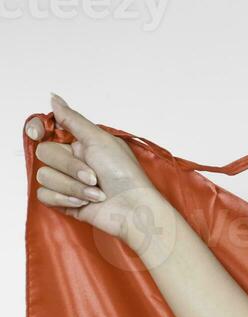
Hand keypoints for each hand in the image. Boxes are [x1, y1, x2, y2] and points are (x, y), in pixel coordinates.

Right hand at [24, 93, 169, 250]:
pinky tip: (85, 204)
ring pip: (44, 176)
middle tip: (94, 176)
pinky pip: (44, 195)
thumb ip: (73, 119)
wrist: (133, 210)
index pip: (44, 130)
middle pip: (44, 153)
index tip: (37, 133)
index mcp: (80, 143)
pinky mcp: (64, 202)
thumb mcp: (101, 140)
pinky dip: (65, 199)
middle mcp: (71, 161)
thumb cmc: (125, 175)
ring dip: (73, 187)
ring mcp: (67, 182)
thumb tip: (54, 98)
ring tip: (96, 193)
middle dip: (70, 167)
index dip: (36, 129)